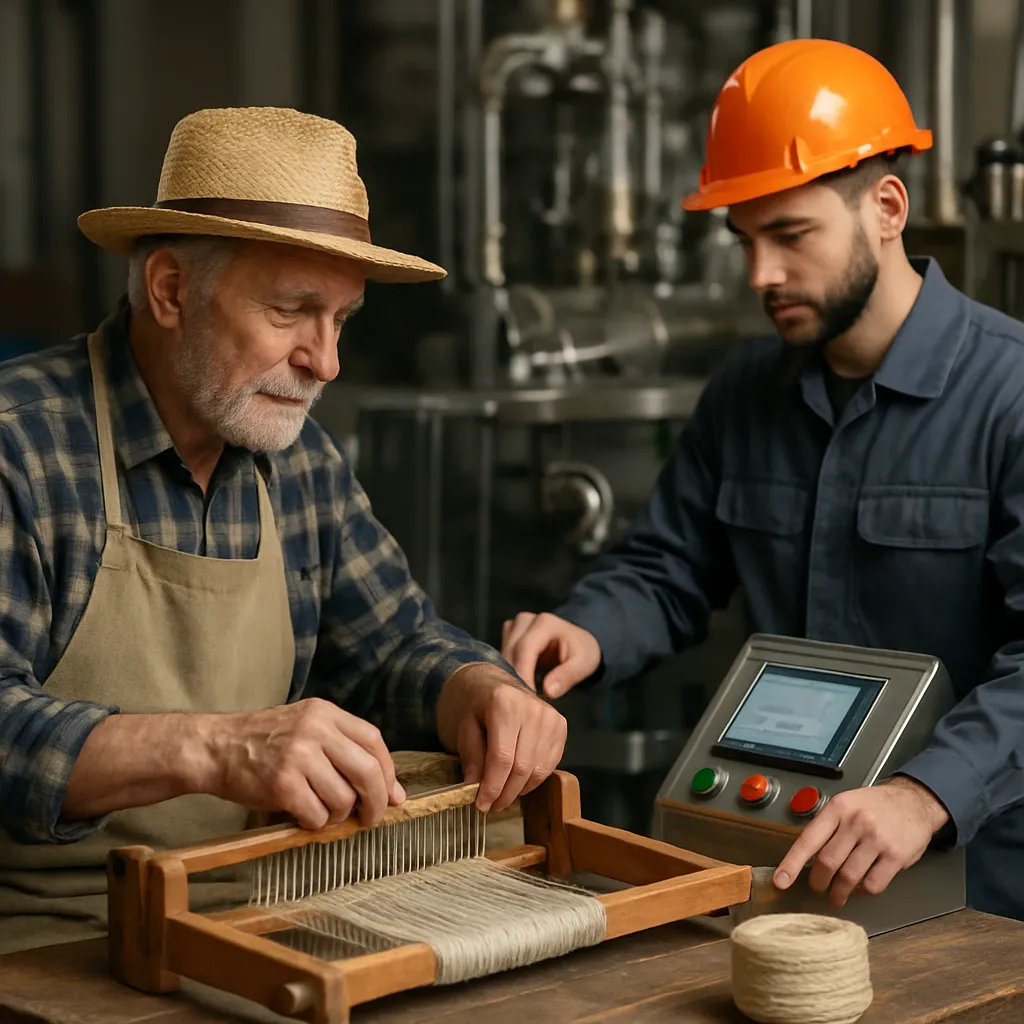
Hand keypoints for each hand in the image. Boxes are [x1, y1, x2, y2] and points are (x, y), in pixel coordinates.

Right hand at [201, 698, 405, 830]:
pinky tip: (303, 816)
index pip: (373, 741)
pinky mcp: (282, 783)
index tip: (391, 795)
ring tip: (324, 813)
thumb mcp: (306, 726)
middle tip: (371, 818)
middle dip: (376, 801)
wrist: (216, 747)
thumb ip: (344, 748)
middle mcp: (315, 730)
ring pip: (343, 798)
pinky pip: (316, 814)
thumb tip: (390, 790)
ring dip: (338, 815)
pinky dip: (315, 823)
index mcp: (325, 713)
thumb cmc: (265, 742)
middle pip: (367, 770)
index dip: (387, 771)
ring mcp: (298, 756)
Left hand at [435, 662, 567, 812]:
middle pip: (522, 766)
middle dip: (505, 793)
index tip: (481, 805)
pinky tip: (517, 783)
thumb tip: (474, 788)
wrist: (495, 685)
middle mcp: (533, 708)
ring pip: (538, 769)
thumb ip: (471, 757)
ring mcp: (551, 716)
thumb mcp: (464, 727)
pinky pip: (549, 764)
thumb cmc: (476, 706)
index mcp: (504, 703)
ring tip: (502, 796)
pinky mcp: (560, 726)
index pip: (502, 757)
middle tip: (490, 806)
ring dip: (519, 790)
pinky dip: (533, 780)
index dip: (492, 787)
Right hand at [501, 612, 601, 697]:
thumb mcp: (584, 664)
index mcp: (545, 623)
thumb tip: (548, 691)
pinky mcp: (508, 634)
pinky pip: (500, 654)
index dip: (523, 675)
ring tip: (519, 697)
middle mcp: (525, 620)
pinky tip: (514, 686)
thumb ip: (567, 676)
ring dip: (508, 675)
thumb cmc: (582, 652)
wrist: (578, 642)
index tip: (525, 700)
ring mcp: (514, 625)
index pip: (525, 650)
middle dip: (514, 678)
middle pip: (510, 652)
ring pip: (502, 653)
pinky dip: (505, 670)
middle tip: (520, 704)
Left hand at [774, 777, 950, 907]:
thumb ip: (828, 826)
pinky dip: (862, 892)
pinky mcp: (896, 856)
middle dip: (818, 882)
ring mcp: (877, 840)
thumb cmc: (875, 805)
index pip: (808, 839)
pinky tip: (860, 889)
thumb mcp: (847, 803)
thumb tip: (805, 855)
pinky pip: (872, 884)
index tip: (780, 881)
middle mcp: (856, 822)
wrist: (914, 801)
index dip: (792, 864)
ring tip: (837, 897)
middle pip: (827, 862)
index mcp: (838, 808)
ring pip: (848, 877)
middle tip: (817, 888)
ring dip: (839, 893)